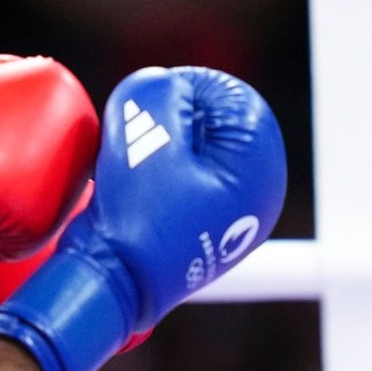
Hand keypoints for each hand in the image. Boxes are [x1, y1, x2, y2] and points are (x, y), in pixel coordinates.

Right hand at [0, 66, 286, 370]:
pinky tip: (131, 191)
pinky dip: (153, 174)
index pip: (223, 93)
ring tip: (128, 168)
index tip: (139, 110)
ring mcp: (229, 214)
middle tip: (131, 141)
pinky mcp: (201, 228)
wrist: (113, 287)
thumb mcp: (141, 134)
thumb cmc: (134, 215)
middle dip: (164, 122)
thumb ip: (155, 90)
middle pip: (208, 122)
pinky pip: (178, 179)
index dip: (174, 90)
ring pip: (189, 150)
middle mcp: (256, 192)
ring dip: (154, 147)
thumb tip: (160, 84)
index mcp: (257, 166)